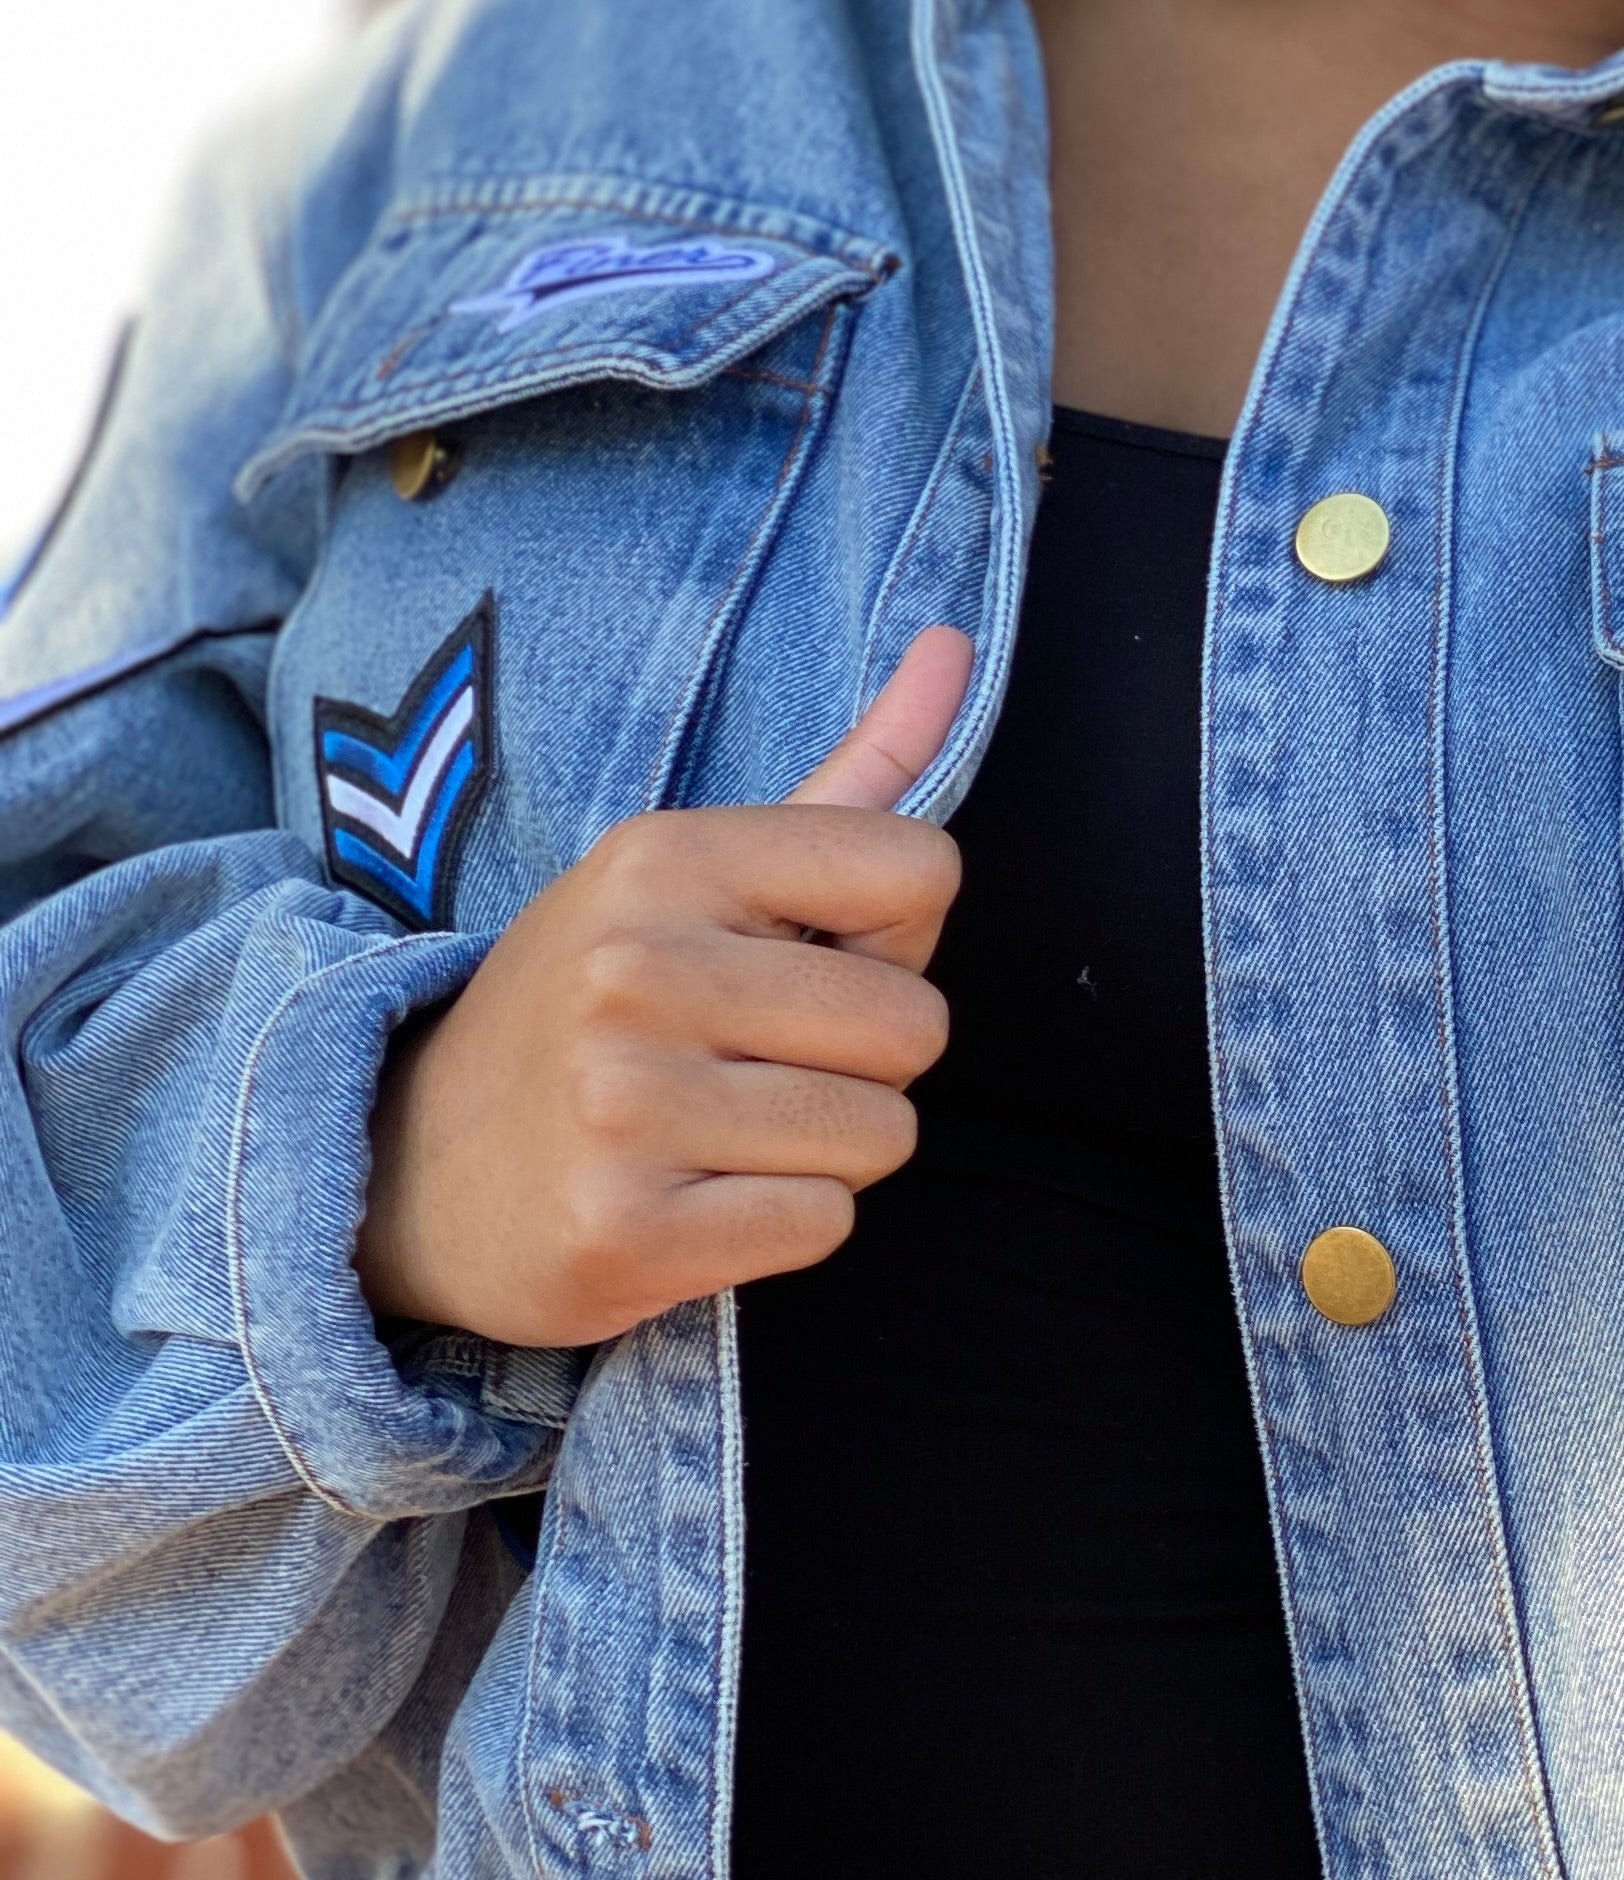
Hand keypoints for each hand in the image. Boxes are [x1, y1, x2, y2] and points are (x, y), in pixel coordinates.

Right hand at [355, 629, 971, 1348]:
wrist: (409, 1164)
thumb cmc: (604, 1006)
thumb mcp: (697, 873)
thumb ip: (853, 772)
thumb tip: (958, 647)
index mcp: (665, 858)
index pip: (923, 870)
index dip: (891, 935)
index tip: (798, 957)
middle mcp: (636, 970)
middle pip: (917, 1025)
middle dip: (864, 1062)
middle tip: (751, 1065)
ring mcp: (622, 1106)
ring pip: (881, 1136)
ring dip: (825, 1151)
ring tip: (717, 1133)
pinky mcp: (622, 1232)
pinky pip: (823, 1226)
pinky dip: (780, 1227)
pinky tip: (691, 1201)